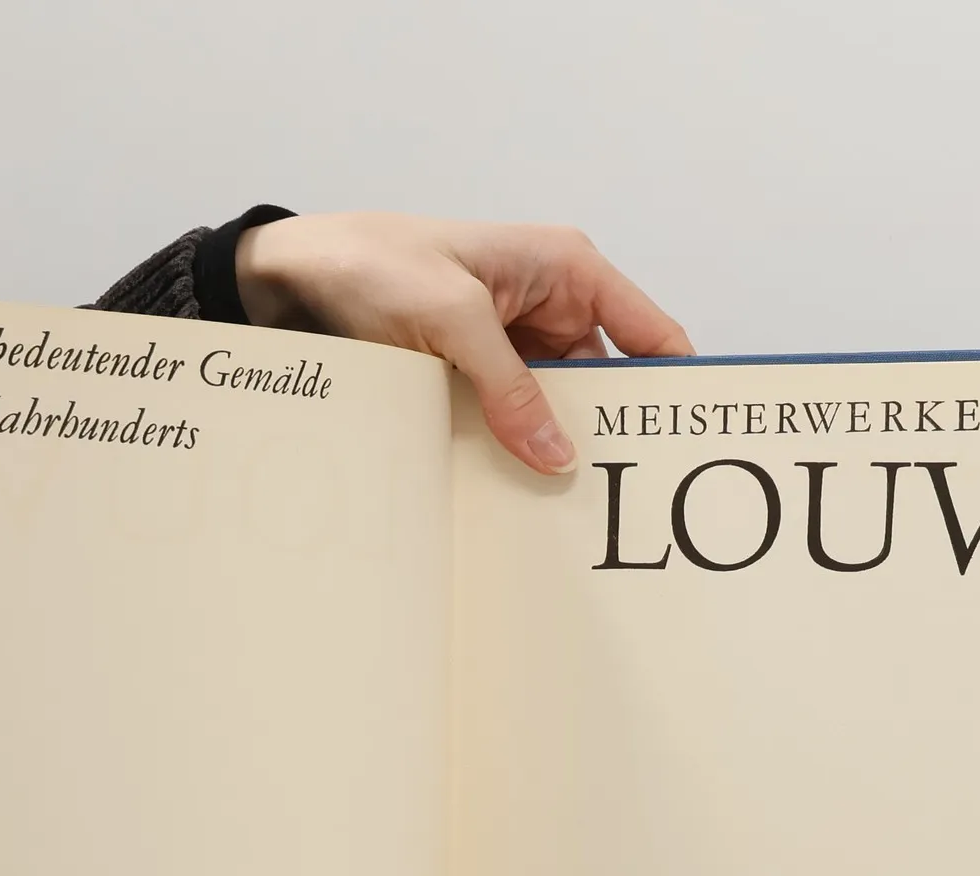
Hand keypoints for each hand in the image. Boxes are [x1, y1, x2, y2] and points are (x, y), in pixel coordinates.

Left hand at [235, 213, 693, 475]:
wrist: (297, 277)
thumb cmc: (376, 263)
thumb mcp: (453, 319)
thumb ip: (510, 387)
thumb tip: (558, 454)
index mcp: (567, 270)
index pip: (650, 333)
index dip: (673, 385)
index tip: (682, 441)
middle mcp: (550, 308)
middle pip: (604, 384)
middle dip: (606, 433)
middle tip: (619, 497)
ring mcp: (512, 346)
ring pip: (555, 411)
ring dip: (553, 450)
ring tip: (565, 508)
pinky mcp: (476, 378)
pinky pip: (511, 422)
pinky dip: (513, 452)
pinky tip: (516, 491)